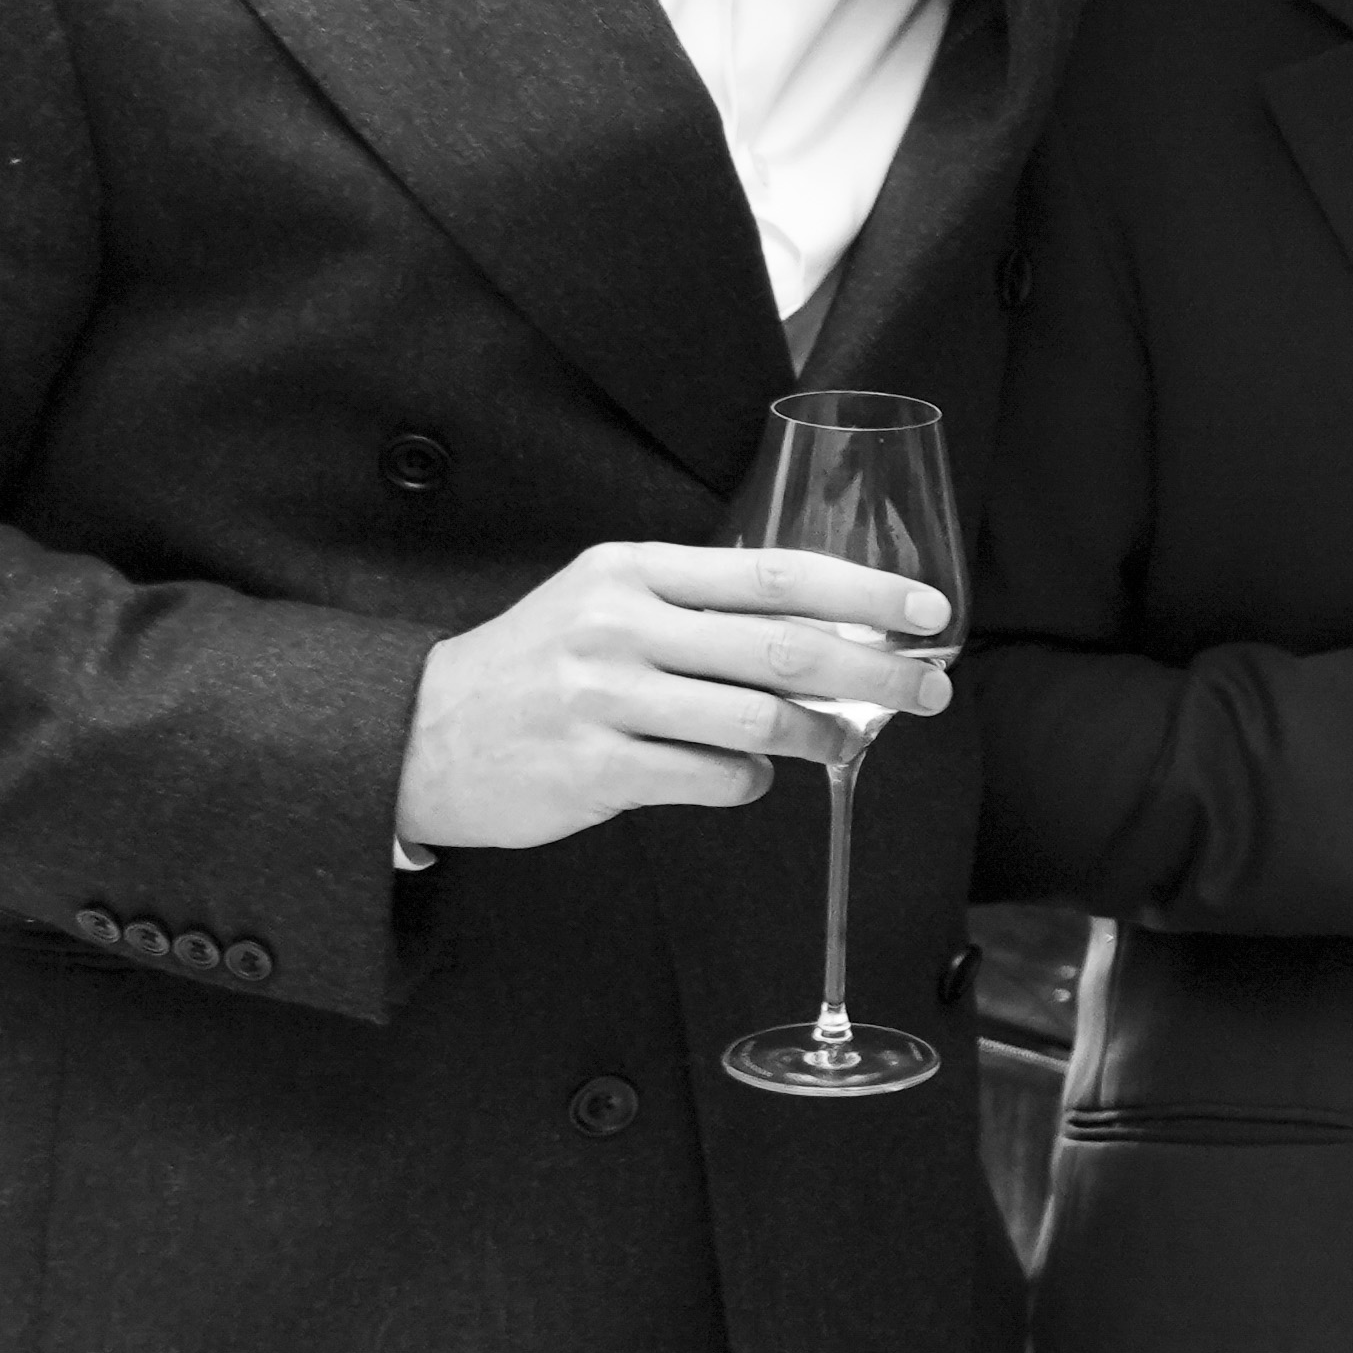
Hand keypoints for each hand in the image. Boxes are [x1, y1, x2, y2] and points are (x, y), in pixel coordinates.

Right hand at [397, 542, 948, 850]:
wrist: (419, 734)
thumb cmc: (540, 664)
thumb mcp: (607, 602)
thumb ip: (700, 601)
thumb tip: (828, 616)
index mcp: (631, 570)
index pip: (776, 572)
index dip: (867, 591)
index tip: (931, 612)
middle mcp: (619, 626)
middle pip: (787, 648)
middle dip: (879, 672)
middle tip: (932, 691)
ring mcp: (604, 699)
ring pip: (761, 721)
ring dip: (822, 737)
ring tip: (842, 741)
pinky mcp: (595, 770)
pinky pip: (716, 780)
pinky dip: (749, 783)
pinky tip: (743, 777)